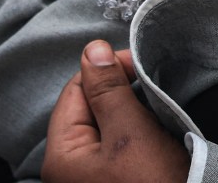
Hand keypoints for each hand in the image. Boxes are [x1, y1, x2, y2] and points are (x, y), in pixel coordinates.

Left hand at [43, 40, 188, 182]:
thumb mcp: (131, 133)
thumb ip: (107, 90)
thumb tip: (91, 48)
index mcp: (61, 156)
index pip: (75, 91)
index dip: (105, 70)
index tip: (138, 64)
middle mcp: (69, 169)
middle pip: (89, 109)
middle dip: (120, 94)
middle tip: (151, 90)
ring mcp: (90, 179)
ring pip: (107, 127)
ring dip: (131, 114)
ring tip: (156, 114)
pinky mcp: (112, 182)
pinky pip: (118, 147)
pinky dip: (136, 134)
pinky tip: (156, 134)